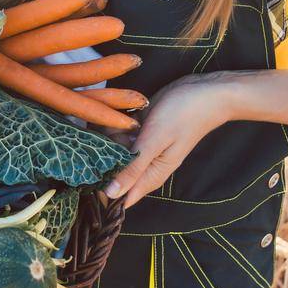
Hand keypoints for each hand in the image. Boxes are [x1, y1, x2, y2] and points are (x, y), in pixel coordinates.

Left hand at [99, 73, 236, 207]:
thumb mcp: (155, 140)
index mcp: (151, 174)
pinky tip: (109, 114)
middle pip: (115, 172)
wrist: (206, 91)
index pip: (121, 196)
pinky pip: (122, 134)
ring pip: (115, 151)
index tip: (81, 178)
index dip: (100, 191)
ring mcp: (145, 146)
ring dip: (105, 139)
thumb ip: (133, 167)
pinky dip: (115, 126)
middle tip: (88, 141)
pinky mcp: (144, 130)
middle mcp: (147, 164)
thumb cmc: (184, 115)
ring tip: (98, 121)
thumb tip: (111, 195)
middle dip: (99, 160)